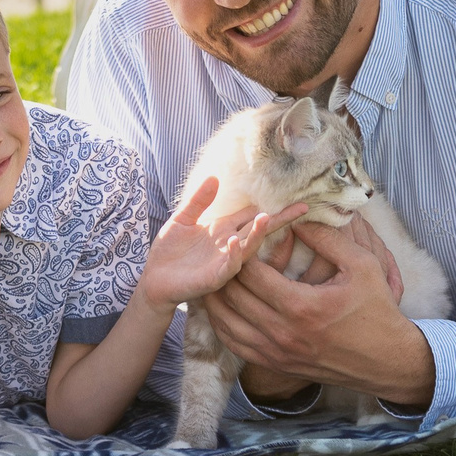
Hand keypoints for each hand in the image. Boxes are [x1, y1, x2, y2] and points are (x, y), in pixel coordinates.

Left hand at [138, 176, 306, 309]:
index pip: (252, 215)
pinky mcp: (214, 277)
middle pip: (259, 229)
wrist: (154, 279)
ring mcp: (224, 261)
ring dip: (258, 234)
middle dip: (279, 219)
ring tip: (268, 218)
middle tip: (301, 208)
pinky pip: (229, 266)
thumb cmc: (169, 250)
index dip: (271, 207)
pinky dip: (234, 254)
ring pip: (248, 247)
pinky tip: (236, 240)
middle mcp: (229, 244)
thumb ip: (199, 200)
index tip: (296, 200)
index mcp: (223, 229)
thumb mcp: (183, 218)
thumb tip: (215, 176)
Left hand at [202, 221, 433, 407]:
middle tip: (224, 250)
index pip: (251, 273)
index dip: (241, 251)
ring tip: (216, 274)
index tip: (242, 235)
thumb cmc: (377, 310)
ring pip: (226, 323)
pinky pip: (236, 345)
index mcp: (301, 306)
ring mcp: (277, 353)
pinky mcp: (277, 366)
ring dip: (218, 297)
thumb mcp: (362, 265)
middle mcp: (283, 332)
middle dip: (225, 270)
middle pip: (233, 296)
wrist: (387, 361)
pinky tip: (223, 307)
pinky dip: (223, 324)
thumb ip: (328, 238)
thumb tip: (296, 219)